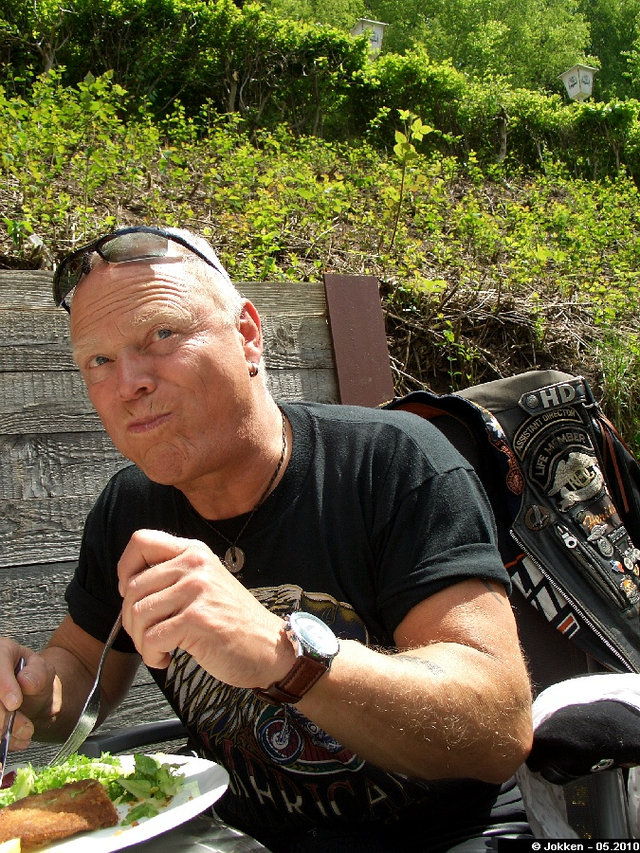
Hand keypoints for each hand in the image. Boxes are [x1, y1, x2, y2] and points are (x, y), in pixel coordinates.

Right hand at [0, 640, 60, 750]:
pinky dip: (1, 743)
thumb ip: (38, 673)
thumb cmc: (33, 678)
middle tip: (26, 728)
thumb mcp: (43, 670)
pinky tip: (15, 746)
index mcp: (0, 652)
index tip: (15, 703)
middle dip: (2, 717)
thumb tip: (25, 682)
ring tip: (25, 737)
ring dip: (1, 732)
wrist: (30, 695)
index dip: (4, 686)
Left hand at [117, 529, 291, 686]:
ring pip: (139, 614)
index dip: (125, 569)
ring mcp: (197, 590)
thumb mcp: (206, 583)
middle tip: (146, 635)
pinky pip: (151, 638)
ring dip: (141, 641)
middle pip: (134, 586)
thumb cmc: (232, 621)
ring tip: (157, 649)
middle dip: (130, 619)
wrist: (268, 647)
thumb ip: (174, 576)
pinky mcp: (197, 619)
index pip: (141, 542)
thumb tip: (128, 586)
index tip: (130, 594)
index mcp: (194, 552)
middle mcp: (195, 565)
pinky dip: (152, 655)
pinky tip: (165, 658)